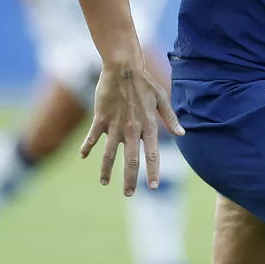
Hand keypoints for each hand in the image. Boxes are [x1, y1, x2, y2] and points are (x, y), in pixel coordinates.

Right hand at [80, 56, 183, 195]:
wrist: (123, 68)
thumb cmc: (145, 83)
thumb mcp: (162, 99)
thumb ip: (171, 118)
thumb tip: (182, 134)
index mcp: (149, 126)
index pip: (152, 155)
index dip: (153, 172)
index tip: (153, 187)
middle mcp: (132, 129)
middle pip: (130, 160)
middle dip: (130, 180)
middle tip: (129, 194)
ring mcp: (115, 125)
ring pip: (109, 154)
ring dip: (106, 170)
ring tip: (104, 183)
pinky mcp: (101, 119)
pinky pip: (92, 137)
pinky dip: (87, 147)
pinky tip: (83, 156)